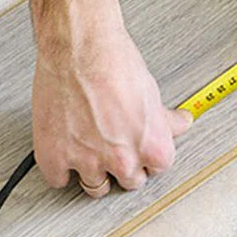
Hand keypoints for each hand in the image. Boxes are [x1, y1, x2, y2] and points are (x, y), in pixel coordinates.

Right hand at [19, 0, 190, 195]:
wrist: (80, 48)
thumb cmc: (117, 65)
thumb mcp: (152, 94)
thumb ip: (166, 119)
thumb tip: (181, 123)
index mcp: (154, 150)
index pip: (156, 171)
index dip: (146, 158)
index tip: (138, 150)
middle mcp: (123, 162)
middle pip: (128, 183)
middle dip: (123, 167)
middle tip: (113, 149)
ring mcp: (88, 162)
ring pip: (95, 188)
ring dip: (93, 174)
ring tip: (90, 151)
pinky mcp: (55, 157)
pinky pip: (59, 181)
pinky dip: (60, 169)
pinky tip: (65, 153)